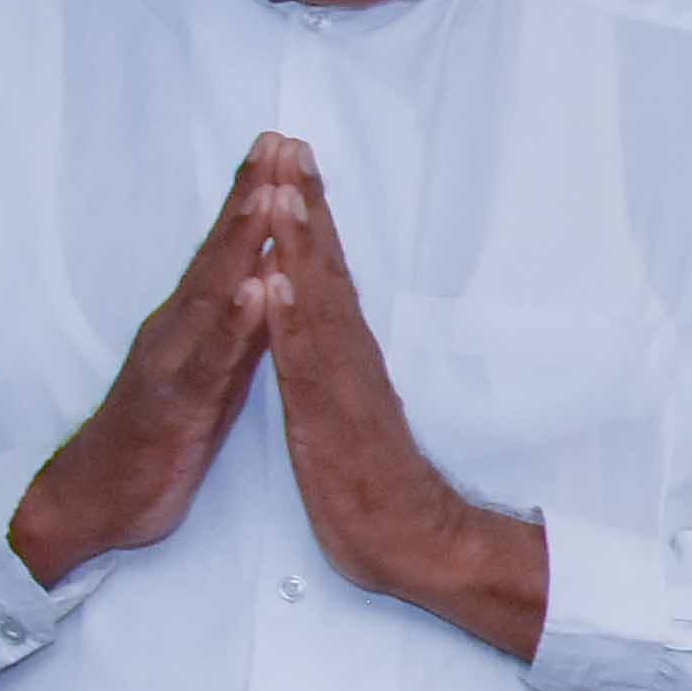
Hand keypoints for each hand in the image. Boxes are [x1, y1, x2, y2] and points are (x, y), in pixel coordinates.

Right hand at [11, 141, 297, 582]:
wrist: (95, 501)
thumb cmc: (156, 436)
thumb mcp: (207, 371)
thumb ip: (232, 327)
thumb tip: (264, 281)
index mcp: (195, 321)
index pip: (230, 248)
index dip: (257, 196)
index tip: (287, 145)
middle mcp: (179, 327)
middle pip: (220, 252)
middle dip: (251, 195)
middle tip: (278, 141)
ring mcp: (171, 361)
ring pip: (211, 294)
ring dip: (241, 244)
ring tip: (270, 197)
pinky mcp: (172, 404)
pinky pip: (207, 360)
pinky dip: (232, 324)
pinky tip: (253, 291)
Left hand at [252, 142, 547, 655]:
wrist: (415, 544)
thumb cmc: (377, 484)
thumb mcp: (349, 411)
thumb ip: (339, 364)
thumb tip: (330, 323)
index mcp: (347, 353)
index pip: (326, 272)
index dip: (308, 216)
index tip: (294, 162)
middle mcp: (349, 357)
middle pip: (325, 269)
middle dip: (306, 205)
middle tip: (290, 146)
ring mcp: (342, 385)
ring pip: (317, 303)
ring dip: (299, 246)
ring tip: (282, 192)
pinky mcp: (330, 418)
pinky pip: (306, 361)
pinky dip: (291, 317)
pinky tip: (276, 280)